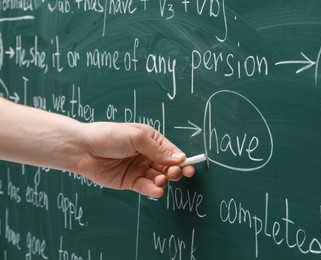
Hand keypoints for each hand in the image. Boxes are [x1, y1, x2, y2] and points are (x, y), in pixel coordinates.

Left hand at [75, 123, 194, 197]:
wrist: (83, 149)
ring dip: (163, 180)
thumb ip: (158, 150)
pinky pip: (146, 187)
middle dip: (174, 171)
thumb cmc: (108, 136)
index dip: (181, 160)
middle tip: (175, 174)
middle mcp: (147, 155)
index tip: (188, 167)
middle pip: (167, 166)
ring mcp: (139, 169)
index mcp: (151, 140)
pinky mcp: (130, 181)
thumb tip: (179, 158)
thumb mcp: (136, 137)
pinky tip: (157, 190)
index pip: (171, 151)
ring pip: (158, 177)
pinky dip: (153, 189)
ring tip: (160, 179)